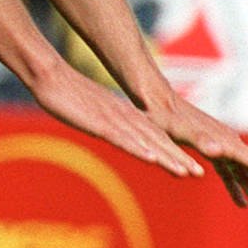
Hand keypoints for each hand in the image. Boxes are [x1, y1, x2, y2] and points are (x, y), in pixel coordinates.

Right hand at [31, 64, 204, 179]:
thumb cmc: (64, 93)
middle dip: (178, 158)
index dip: (172, 152)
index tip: (190, 168)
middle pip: (155, 140)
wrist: (48, 74)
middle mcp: (122, 116)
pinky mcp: (98, 121)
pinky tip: (152, 158)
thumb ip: (103, 122)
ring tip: (186, 171)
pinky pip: (121, 138)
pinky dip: (138, 148)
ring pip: (144, 141)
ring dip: (166, 156)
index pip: (152, 136)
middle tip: (200, 174)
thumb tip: (111, 131)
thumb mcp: (89, 112)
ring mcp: (112, 119)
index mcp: (121, 115)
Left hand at [146, 93, 247, 215]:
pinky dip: (236, 186)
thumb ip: (199, 140)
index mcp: (224, 141)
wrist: (154, 99)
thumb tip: (219, 152)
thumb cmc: (163, 116)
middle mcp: (227, 142)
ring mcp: (220, 145)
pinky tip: (240, 202)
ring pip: (244, 172)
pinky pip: (229, 171)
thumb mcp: (178, 129)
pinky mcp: (209, 148)